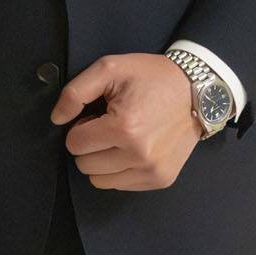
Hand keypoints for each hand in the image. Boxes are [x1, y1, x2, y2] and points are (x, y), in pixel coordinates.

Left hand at [50, 53, 202, 190]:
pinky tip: (133, 148)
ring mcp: (152, 171)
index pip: (74, 144)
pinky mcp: (162, 179)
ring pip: (100, 181)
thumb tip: (57, 119)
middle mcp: (139, 155)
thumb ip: (75, 93)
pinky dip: (120, 170)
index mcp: (124, 127)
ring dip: (102, 161)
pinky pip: (121, 186)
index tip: (96, 116)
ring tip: (120, 138)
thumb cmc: (152, 77)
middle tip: (108, 126)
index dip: (80, 126)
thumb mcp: (109, 68)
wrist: (198, 91)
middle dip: (90, 145)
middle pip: (85, 165)